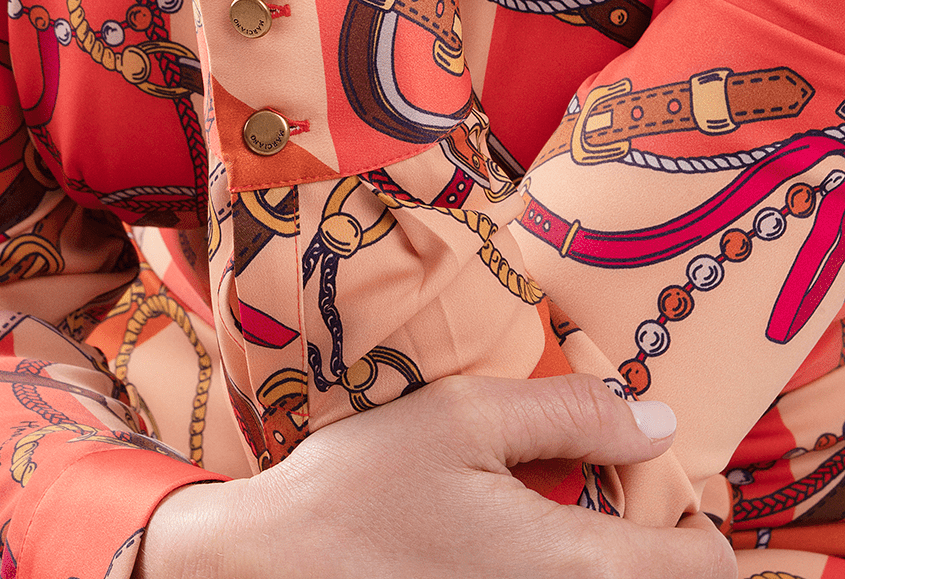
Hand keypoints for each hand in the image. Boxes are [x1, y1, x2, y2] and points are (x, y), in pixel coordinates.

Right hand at [135, 373, 735, 578]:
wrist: (271, 566)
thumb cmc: (363, 485)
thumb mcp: (462, 417)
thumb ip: (571, 415)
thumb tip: (660, 422)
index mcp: (573, 566)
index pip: (706, 568)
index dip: (696, 522)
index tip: (646, 484)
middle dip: (658, 549)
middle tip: (604, 498)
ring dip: (610, 564)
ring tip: (557, 519)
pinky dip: (564, 574)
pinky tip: (511, 550)